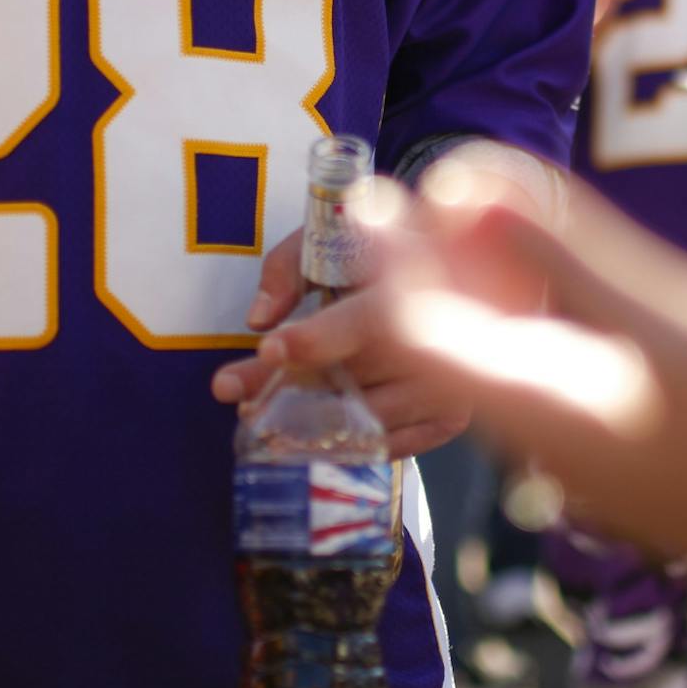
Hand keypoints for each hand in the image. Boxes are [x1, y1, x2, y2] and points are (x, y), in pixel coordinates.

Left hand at [209, 222, 474, 457]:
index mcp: (409, 289)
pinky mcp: (449, 418)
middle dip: (283, 390)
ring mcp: (447, 387)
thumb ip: (286, 270)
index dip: (314, 338)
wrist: (453, 269)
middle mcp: (436, 342)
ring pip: (365, 422)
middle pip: (351, 379)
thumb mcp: (327, 239)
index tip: (268, 349)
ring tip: (259, 423)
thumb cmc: (373, 254)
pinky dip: (348, 447)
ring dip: (307, 428)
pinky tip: (306, 440)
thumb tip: (258, 320)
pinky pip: (391, 447)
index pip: (362, 321)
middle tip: (232, 394)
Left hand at [366, 170, 686, 590]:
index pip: (419, 329)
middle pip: (451, 342)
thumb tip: (464, 190)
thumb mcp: (672, 331)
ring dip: (478, 285)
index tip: (367, 198)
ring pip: (502, 356)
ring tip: (472, 214)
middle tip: (406, 193)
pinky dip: (538, 312)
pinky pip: (554, 369)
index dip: (388, 261)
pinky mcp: (634, 439)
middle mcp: (548, 428)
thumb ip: (569, 260)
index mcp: (540, 404)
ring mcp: (592, 438)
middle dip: (422, 266)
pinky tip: (559, 273)